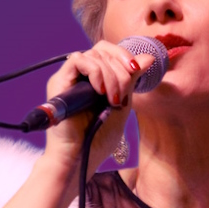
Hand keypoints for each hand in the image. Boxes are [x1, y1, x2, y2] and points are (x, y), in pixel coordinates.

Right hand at [44, 40, 153, 173]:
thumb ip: (132, 80)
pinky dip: (95, 71)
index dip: (124, 56)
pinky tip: (100, 91)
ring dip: (110, 75)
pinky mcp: (59, 82)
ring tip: (112, 99)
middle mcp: (80, 76)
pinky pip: (78, 60)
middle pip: (102, 50)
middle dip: (120, 67)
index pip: (109, 52)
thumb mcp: (123, 105)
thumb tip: (149, 56)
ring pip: (93, 55)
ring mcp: (69, 78)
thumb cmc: (98, 138)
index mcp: (95, 80)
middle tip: (122, 95)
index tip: (136, 70)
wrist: (80, 157)